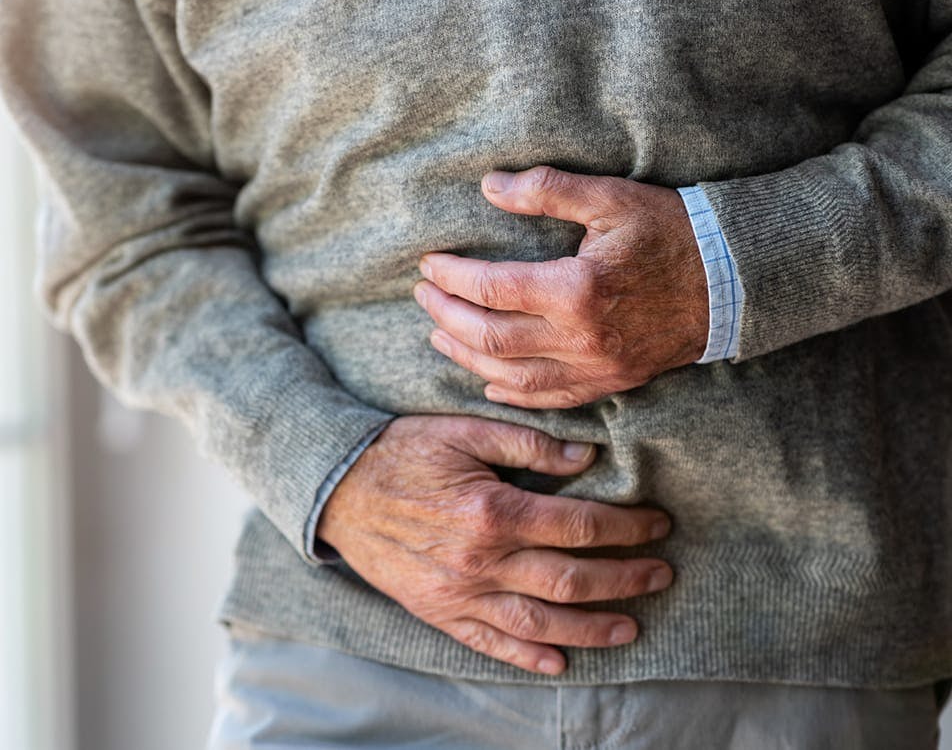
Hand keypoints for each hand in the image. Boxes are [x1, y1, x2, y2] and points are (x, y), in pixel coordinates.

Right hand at [317, 415, 672, 674]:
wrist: (338, 490)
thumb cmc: (403, 453)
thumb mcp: (463, 432)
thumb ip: (527, 444)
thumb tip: (585, 456)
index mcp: (492, 511)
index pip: (579, 526)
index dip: (627, 528)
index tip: (658, 524)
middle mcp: (481, 562)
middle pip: (572, 580)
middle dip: (626, 579)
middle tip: (662, 575)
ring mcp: (459, 595)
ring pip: (541, 624)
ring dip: (592, 628)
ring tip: (631, 625)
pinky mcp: (439, 613)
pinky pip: (490, 644)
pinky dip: (529, 659)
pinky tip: (561, 663)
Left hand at [413, 166, 708, 408]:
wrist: (733, 282)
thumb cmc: (672, 233)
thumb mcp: (611, 198)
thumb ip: (546, 190)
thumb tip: (489, 186)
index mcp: (577, 289)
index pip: (492, 288)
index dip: (452, 277)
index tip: (429, 264)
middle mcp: (580, 338)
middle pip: (491, 338)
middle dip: (448, 316)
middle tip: (424, 296)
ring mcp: (595, 368)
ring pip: (511, 376)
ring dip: (467, 357)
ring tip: (439, 334)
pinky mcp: (610, 382)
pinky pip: (550, 400)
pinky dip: (512, 394)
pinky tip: (488, 382)